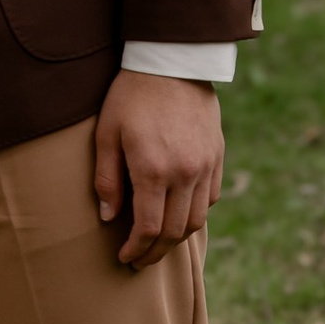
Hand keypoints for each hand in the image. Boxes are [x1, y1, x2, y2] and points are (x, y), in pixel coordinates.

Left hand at [93, 69, 224, 269]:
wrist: (173, 61)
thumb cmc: (131, 96)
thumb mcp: (107, 134)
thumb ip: (108, 180)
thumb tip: (109, 218)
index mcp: (153, 169)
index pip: (149, 228)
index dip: (136, 249)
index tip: (124, 257)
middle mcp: (185, 173)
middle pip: (175, 232)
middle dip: (155, 253)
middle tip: (139, 261)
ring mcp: (205, 166)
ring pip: (196, 219)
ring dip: (176, 239)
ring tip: (157, 245)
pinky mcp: (217, 156)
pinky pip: (210, 198)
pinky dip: (194, 214)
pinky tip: (177, 216)